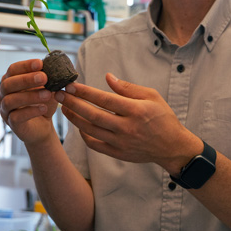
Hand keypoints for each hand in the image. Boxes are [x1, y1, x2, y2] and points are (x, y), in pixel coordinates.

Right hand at [0, 59, 59, 144]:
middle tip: (44, 77)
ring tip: (47, 94)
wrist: (43, 126)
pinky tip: (43, 108)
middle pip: (8, 84)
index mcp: (10, 81)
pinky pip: (16, 117)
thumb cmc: (43, 103)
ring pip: (10, 100)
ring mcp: (5, 110)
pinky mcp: (11, 123)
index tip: (40, 63)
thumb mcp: (46, 88)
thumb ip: (46, 78)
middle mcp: (3, 94)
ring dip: (30, 96)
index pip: (12, 70)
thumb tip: (51, 65)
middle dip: (26, 79)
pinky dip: (31, 111)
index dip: (25, 66)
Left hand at [54, 73, 201, 172]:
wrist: (171, 146)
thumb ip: (128, 88)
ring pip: (90, 130)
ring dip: (74, 118)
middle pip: (92, 115)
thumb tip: (107, 77)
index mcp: (135, 110)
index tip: (71, 85)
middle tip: (59, 94)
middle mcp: (126, 127)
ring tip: (64, 107)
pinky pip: (95, 144)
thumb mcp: (151, 96)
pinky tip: (78, 124)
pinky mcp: (118, 153)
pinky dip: (84, 134)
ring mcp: (121, 142)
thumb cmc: (162, 117)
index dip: (85, 92)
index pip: (104, 99)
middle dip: (72, 103)